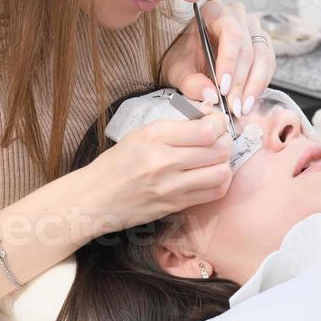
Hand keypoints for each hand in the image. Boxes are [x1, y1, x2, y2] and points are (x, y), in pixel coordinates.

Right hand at [89, 110, 233, 231]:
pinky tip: (211, 176)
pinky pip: (213, 193)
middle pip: (218, 149)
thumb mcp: (141, 134)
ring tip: (216, 159)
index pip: (205, 129)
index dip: (219, 123)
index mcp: (154, 136)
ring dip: (224, 163)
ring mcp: (171, 186)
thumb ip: (176, 126)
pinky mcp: (175, 206)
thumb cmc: (116, 163)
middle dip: (226, 141)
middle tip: (219, 139)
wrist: (95, 198)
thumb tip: (208, 114)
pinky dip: (219, 182)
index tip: (216, 122)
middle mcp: (164, 160)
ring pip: (221, 172)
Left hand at [160, 1, 275, 117]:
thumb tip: (210, 95)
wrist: (191, 57)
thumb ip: (191, 83)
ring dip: (254, 85)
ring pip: (263, 56)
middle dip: (241, 81)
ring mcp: (253, 28)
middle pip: (248, 48)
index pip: (230, 33)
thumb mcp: (178, 71)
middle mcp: (237, 15)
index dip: (229, 62)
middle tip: (233, 105)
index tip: (224, 88)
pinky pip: (269, 64)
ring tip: (241, 107)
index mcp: (213, 12)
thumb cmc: (184, 58)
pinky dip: (260, 84)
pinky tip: (248, 100)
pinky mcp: (263, 43)